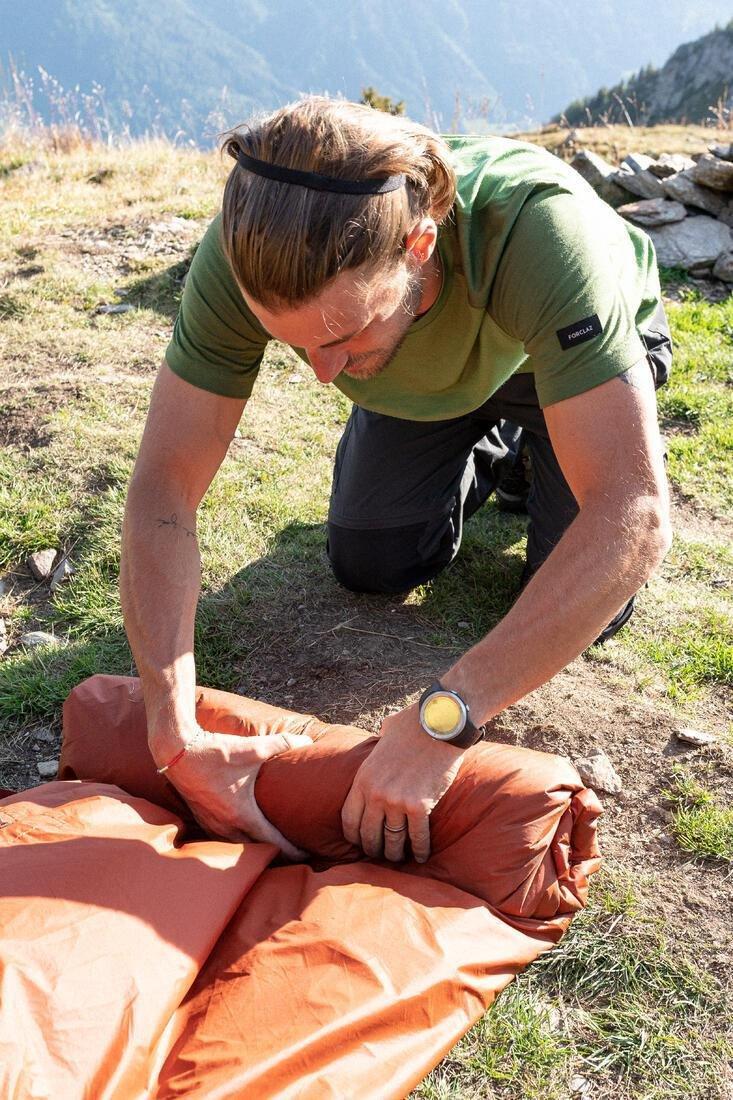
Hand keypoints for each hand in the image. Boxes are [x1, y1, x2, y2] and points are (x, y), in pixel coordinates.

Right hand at [153, 727, 311, 859]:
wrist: (177, 752)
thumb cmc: (216, 752)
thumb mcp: (253, 748)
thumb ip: (283, 744)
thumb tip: (309, 741)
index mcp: (242, 815)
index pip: (273, 843)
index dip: (292, 851)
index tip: (306, 856)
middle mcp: (226, 826)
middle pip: (257, 850)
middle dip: (277, 854)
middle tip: (295, 852)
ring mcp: (212, 825)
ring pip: (239, 847)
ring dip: (255, 849)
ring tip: (273, 847)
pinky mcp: (202, 819)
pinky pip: (224, 839)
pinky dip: (238, 841)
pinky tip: (245, 834)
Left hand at [341, 703, 464, 862]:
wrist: (438, 724)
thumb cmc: (413, 725)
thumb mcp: (384, 735)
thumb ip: (379, 745)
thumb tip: (383, 736)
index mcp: (362, 779)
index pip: (349, 820)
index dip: (354, 836)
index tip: (361, 842)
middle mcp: (376, 794)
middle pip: (369, 835)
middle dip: (374, 849)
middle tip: (380, 854)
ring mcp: (397, 801)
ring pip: (393, 840)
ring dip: (396, 853)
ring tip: (399, 858)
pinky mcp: (420, 805)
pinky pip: (417, 836)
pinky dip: (420, 849)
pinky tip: (422, 855)